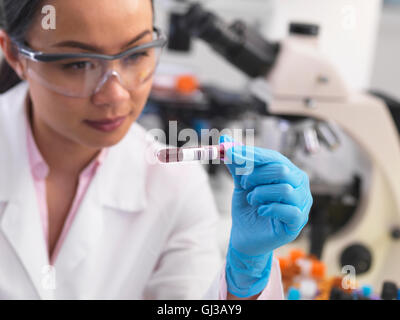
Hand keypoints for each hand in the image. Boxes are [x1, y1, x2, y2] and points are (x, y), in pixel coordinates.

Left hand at [221, 135, 312, 296]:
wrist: (245, 236)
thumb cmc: (247, 207)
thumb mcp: (241, 183)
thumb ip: (236, 163)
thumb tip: (224, 139)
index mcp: (288, 171)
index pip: (273, 157)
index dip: (252, 155)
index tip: (230, 153)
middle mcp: (299, 184)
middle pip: (282, 170)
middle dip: (257, 176)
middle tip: (244, 184)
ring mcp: (302, 204)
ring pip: (284, 190)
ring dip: (260, 194)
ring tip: (252, 200)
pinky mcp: (298, 222)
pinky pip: (288, 210)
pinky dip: (269, 209)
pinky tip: (261, 211)